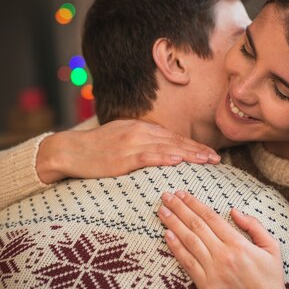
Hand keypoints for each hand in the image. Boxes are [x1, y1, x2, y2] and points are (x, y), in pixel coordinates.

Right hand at [36, 120, 220, 182]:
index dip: (194, 145)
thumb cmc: (97, 148)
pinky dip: (165, 157)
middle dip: (198, 150)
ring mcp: (131, 144)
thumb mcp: (123, 137)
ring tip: (207, 161)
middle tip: (217, 158)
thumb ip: (143, 141)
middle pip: (176, 141)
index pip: (174, 137)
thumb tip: (163, 150)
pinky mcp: (122, 157)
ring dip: (189, 154)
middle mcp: (139, 133)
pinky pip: (148, 156)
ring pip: (167, 148)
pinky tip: (179, 160)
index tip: (211, 153)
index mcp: (141, 128)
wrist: (70, 150)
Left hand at [157, 190, 288, 288]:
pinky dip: (175, 248)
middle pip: (196, 226)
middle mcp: (223, 255)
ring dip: (173, 224)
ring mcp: (212, 271)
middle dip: (179, 208)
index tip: (182, 193)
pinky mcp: (205, 286)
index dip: (194, 204)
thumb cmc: (271, 279)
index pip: (211, 217)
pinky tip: (166, 235)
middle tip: (166, 196)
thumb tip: (233, 211)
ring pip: (188, 241)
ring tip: (162, 211)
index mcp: (238, 244)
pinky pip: (187, 263)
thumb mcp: (272, 247)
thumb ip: (254, 226)